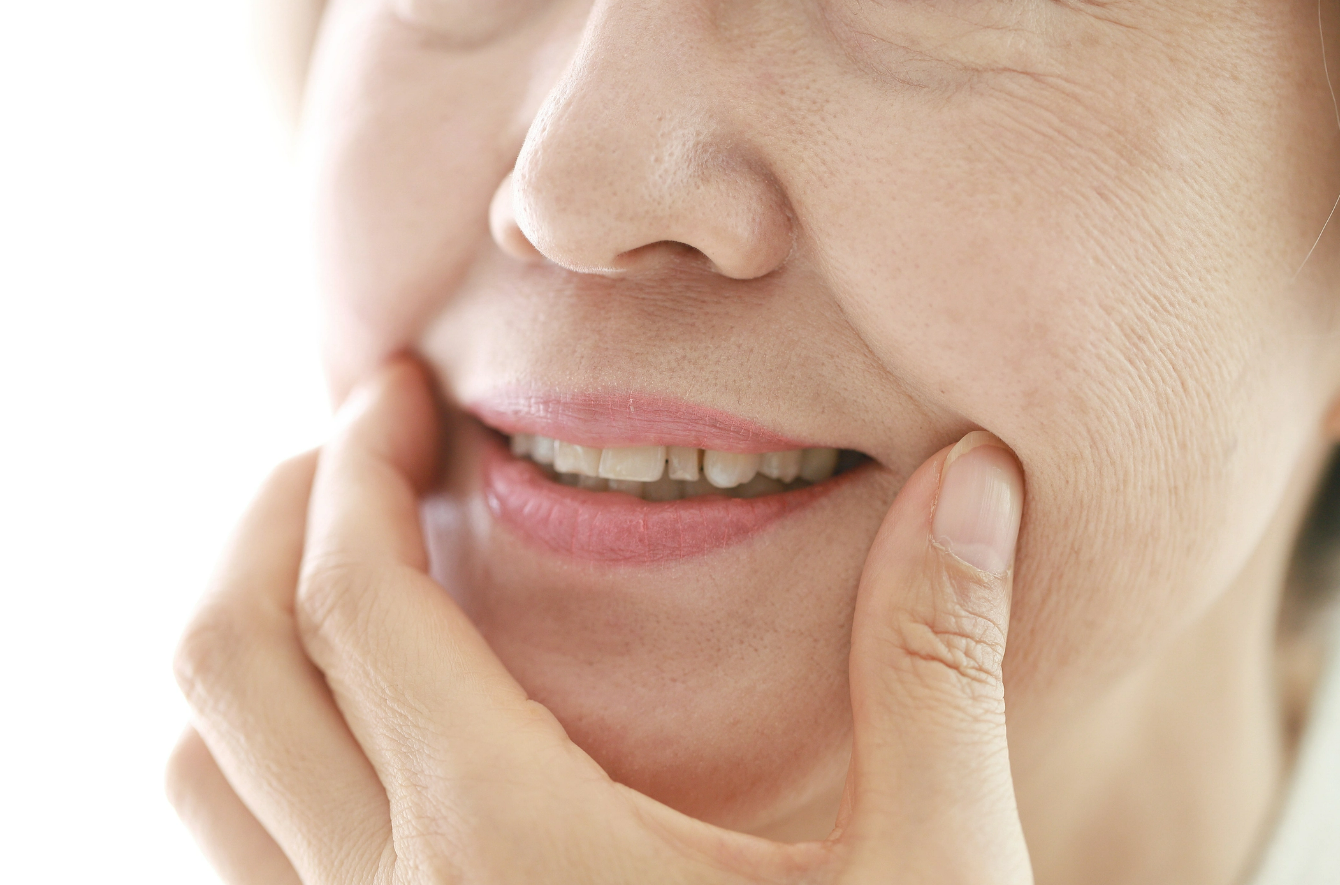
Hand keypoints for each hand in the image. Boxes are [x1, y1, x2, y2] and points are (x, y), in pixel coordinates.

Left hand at [167, 359, 1030, 883]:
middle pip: (228, 661)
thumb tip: (977, 476)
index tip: (404, 391)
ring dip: (257, 640)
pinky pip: (248, 857)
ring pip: (206, 772)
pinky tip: (387, 723)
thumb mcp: (933, 874)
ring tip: (356, 566)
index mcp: (507, 844)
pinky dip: (271, 751)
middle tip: (365, 448)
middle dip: (271, 520)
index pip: (352, 597)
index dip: (358, 465)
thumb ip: (935, 659)